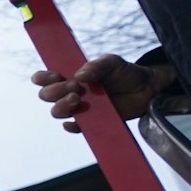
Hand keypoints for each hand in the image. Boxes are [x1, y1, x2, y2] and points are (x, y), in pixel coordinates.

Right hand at [31, 54, 176, 132]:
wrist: (147, 89)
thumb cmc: (126, 73)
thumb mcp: (112, 62)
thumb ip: (96, 66)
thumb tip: (79, 75)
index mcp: (71, 76)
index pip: (47, 78)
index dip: (43, 78)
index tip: (54, 75)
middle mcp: (71, 92)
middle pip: (47, 95)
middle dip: (55, 91)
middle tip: (74, 87)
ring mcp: (80, 108)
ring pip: (57, 112)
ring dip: (61, 106)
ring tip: (77, 99)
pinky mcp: (91, 122)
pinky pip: (75, 128)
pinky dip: (71, 127)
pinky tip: (74, 122)